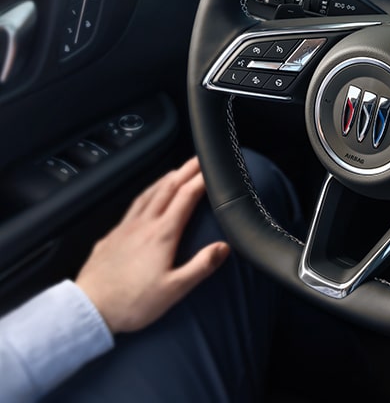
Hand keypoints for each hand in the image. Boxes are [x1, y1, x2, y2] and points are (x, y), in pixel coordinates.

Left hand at [76, 157, 229, 333]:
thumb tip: (224, 247)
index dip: (202, 179)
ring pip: (148, 194)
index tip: (214, 168)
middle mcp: (143, 225)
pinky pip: (133, 206)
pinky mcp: (111, 236)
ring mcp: (125, 228)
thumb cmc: (132, 303)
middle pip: (167, 188)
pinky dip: (147, 194)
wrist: (89, 309)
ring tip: (177, 171)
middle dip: (185, 170)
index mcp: (162, 234)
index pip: (186, 197)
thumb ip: (201, 266)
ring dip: (165, 179)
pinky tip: (147, 198)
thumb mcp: (174, 290)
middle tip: (199, 159)